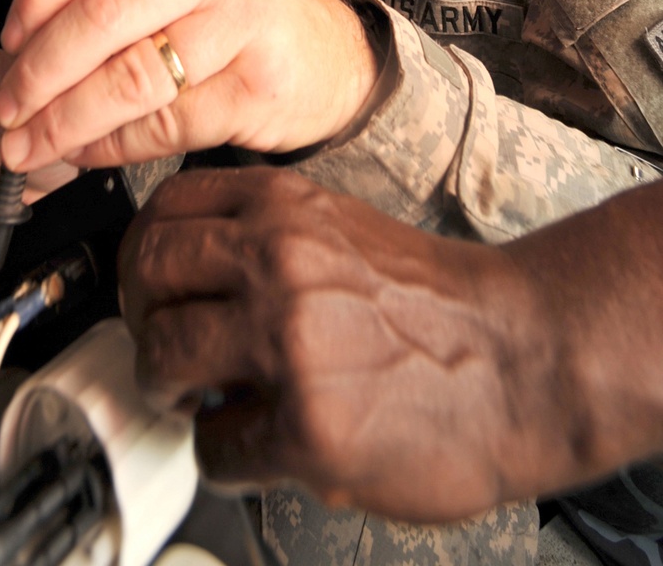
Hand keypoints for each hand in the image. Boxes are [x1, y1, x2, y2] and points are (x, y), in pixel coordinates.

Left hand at [0, 0, 381, 174]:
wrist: (342, 61)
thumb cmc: (252, 23)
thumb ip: (121, 0)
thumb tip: (27, 56)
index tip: (8, 40)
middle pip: (102, 14)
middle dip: (40, 69)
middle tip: (9, 109)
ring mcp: (242, 23)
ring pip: (130, 74)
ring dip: (67, 119)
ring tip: (33, 144)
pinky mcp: (257, 85)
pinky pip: (167, 122)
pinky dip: (115, 146)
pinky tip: (90, 154)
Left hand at [118, 166, 529, 520]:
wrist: (521, 359)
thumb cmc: (435, 302)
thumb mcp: (338, 228)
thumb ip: (261, 236)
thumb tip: (180, 273)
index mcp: (285, 207)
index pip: (165, 209)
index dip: (143, 254)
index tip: (147, 284)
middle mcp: (279, 261)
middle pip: (147, 275)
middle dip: (141, 318)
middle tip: (160, 346)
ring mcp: (290, 342)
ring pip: (163, 355)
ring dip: (167, 386)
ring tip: (196, 397)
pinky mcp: (307, 426)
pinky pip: (214, 446)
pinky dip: (222, 455)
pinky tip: (252, 445)